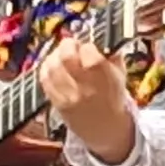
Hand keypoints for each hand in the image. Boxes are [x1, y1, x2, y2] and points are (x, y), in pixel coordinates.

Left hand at [38, 39, 137, 165]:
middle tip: (72, 44)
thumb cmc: (112, 97)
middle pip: (66, 58)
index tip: (88, 45)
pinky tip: (53, 65)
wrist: (104, 129)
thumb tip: (101, 36)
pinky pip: (44, 79)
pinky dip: (46, 67)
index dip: (86, 44)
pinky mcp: (55, 103)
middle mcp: (85, 88)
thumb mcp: (120, 75)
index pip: (89, 53)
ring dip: (55, 54)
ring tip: (63, 54)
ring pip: (51, 67)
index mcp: (104, 79)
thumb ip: (112, 55)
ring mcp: (68, 96)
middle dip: (67, 44)